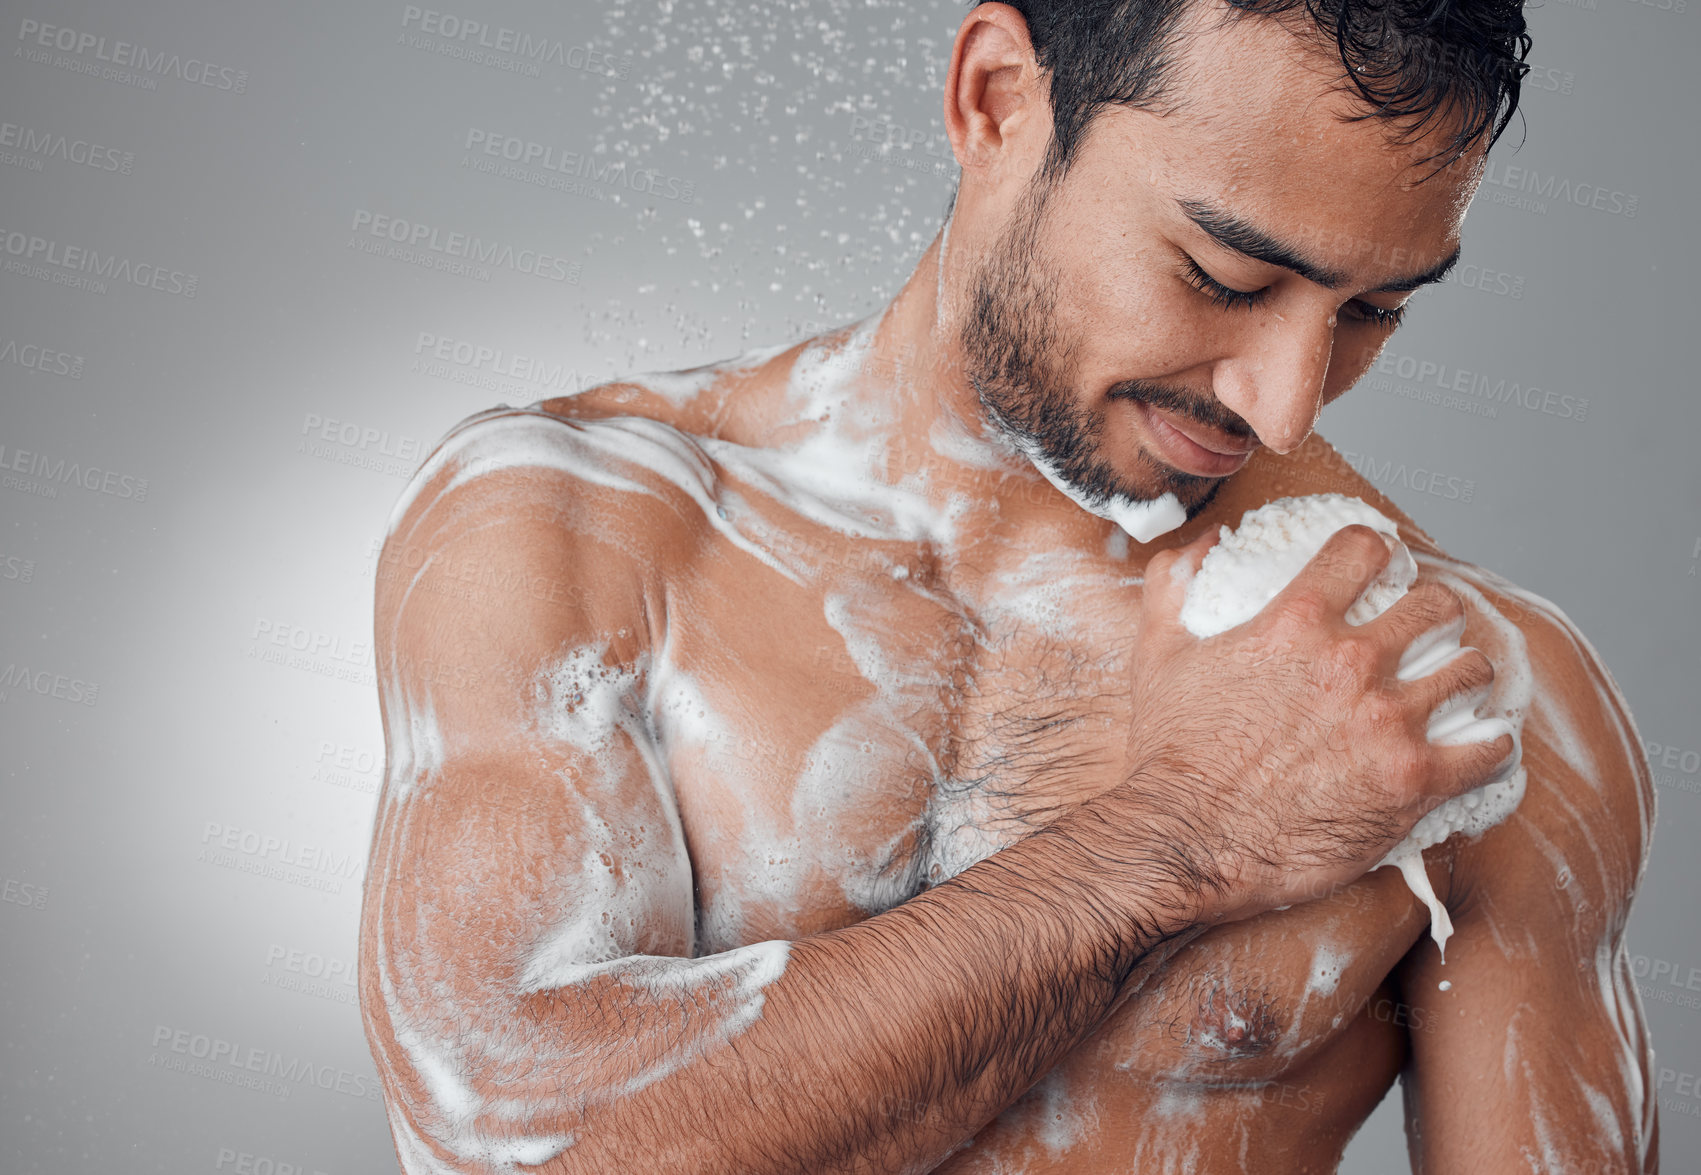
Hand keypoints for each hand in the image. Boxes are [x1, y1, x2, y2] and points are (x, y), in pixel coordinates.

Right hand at [1107, 524, 1515, 922]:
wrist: (1184, 841)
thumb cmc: (1170, 753)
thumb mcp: (1157, 653)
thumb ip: (1174, 583)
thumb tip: (1207, 542)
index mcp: (1296, 622)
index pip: (1366, 549)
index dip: (1378, 554)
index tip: (1381, 573)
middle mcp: (1351, 663)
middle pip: (1436, 606)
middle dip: (1433, 616)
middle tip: (1425, 636)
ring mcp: (1388, 722)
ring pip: (1471, 671)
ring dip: (1463, 678)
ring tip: (1451, 691)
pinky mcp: (1413, 781)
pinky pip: (1489, 750)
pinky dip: (1488, 747)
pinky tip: (1476, 748)